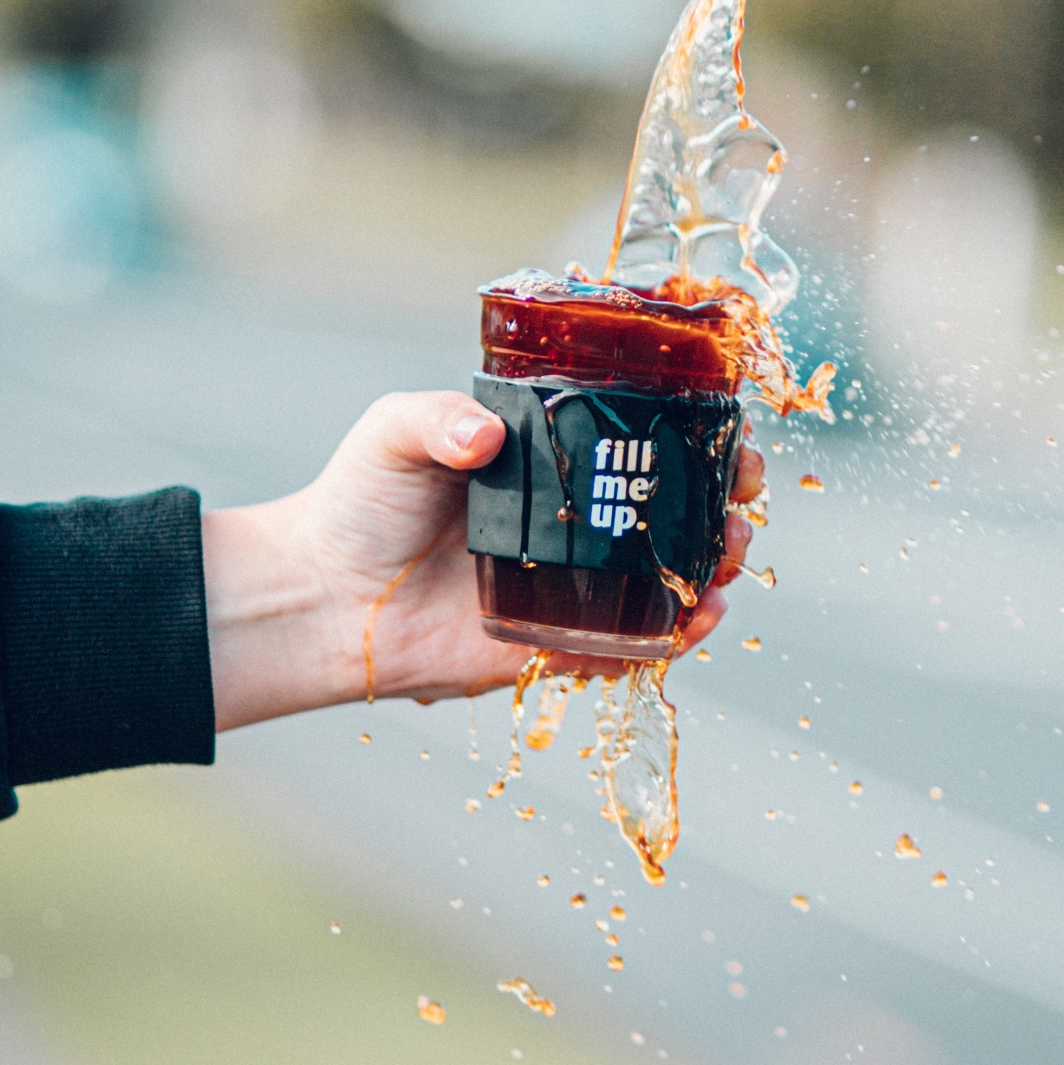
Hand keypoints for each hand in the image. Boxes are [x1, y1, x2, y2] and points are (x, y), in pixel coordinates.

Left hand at [203, 391, 765, 729]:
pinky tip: (693, 620)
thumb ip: (437, 420)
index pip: (645, 440)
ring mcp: (573, 583)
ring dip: (713, 568)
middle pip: (676, 510)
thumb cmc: (358, 504)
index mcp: (553, 457)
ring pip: (669, 577)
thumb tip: (483, 436)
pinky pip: (632, 643)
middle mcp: (574, 520)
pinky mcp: (558, 641)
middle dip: (725, 505)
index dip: (701, 437)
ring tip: (725, 559)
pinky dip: (674, 636)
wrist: (324, 597)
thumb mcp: (395, 435)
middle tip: (739, 502)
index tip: (732, 436)